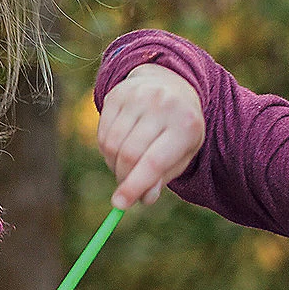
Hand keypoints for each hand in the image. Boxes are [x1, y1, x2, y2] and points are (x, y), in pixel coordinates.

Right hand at [97, 63, 204, 208]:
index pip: (153, 162)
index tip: (119, 205)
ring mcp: (138, 96)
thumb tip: (143, 198)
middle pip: (129, 154)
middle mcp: (162, 106)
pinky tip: (120, 146)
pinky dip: (106, 149)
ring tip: (126, 164)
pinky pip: (102, 133)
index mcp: (185, 125)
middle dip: (123, 178)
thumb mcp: (182, 153)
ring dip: (113, 163)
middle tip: (126, 187)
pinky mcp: (117, 94)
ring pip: (111, 145)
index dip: (134, 186)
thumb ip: (163, 177)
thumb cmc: (178, 128)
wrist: (171, 84)